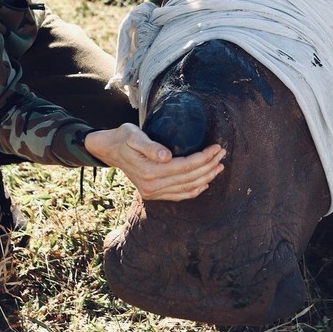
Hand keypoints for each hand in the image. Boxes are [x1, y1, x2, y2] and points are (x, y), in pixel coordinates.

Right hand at [84, 123, 225, 200]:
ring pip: (187, 188)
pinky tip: (205, 183)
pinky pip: (179, 195)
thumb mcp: (133, 136)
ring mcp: (153, 192)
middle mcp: (152, 186)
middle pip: (189, 178)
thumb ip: (150, 146)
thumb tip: (166, 156)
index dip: (203, 158)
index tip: (216, 147)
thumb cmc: (123, 138)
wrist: (109, 150)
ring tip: (219, 166)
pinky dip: (194, 191)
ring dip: (206, 178)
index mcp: (149, 171)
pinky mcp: (153, 194)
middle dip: (209, 166)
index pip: (185, 166)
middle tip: (222, 153)